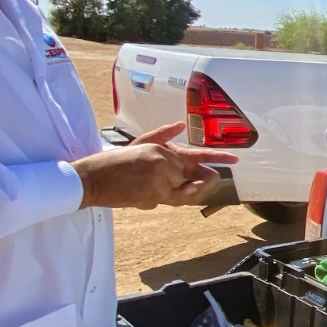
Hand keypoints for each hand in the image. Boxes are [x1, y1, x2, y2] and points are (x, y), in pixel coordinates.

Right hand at [72, 122, 238, 208]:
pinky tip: (142, 192)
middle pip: (189, 177)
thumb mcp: (138, 144)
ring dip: (169, 191)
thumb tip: (179, 126)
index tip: (235, 160)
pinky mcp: (154, 194)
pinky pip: (168, 200)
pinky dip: (159, 198)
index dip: (217, 159)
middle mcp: (164, 162)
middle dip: (184, 181)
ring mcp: (160, 179)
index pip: (196, 156)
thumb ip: (161, 135)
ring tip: (150, 185)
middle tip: (169, 181)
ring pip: (181, 191)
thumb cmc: (112, 162)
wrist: (91, 179)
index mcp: (162, 149)